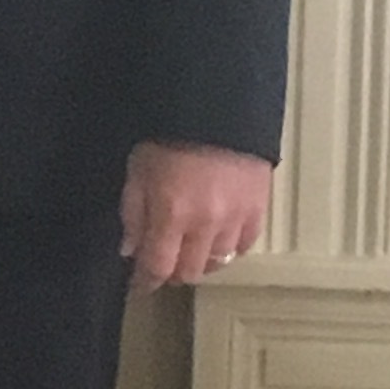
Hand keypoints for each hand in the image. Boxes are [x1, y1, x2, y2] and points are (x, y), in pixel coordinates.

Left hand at [118, 139, 270, 288]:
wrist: (216, 104)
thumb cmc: (168, 132)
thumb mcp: (137, 168)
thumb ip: (133, 212)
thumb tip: (131, 250)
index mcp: (171, 215)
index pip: (158, 268)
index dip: (146, 281)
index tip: (140, 284)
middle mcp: (205, 225)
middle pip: (190, 271)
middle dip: (173, 272)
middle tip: (165, 262)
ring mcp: (236, 218)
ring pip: (219, 262)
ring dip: (201, 261)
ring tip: (191, 249)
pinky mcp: (258, 207)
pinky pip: (246, 244)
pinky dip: (231, 247)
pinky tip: (219, 237)